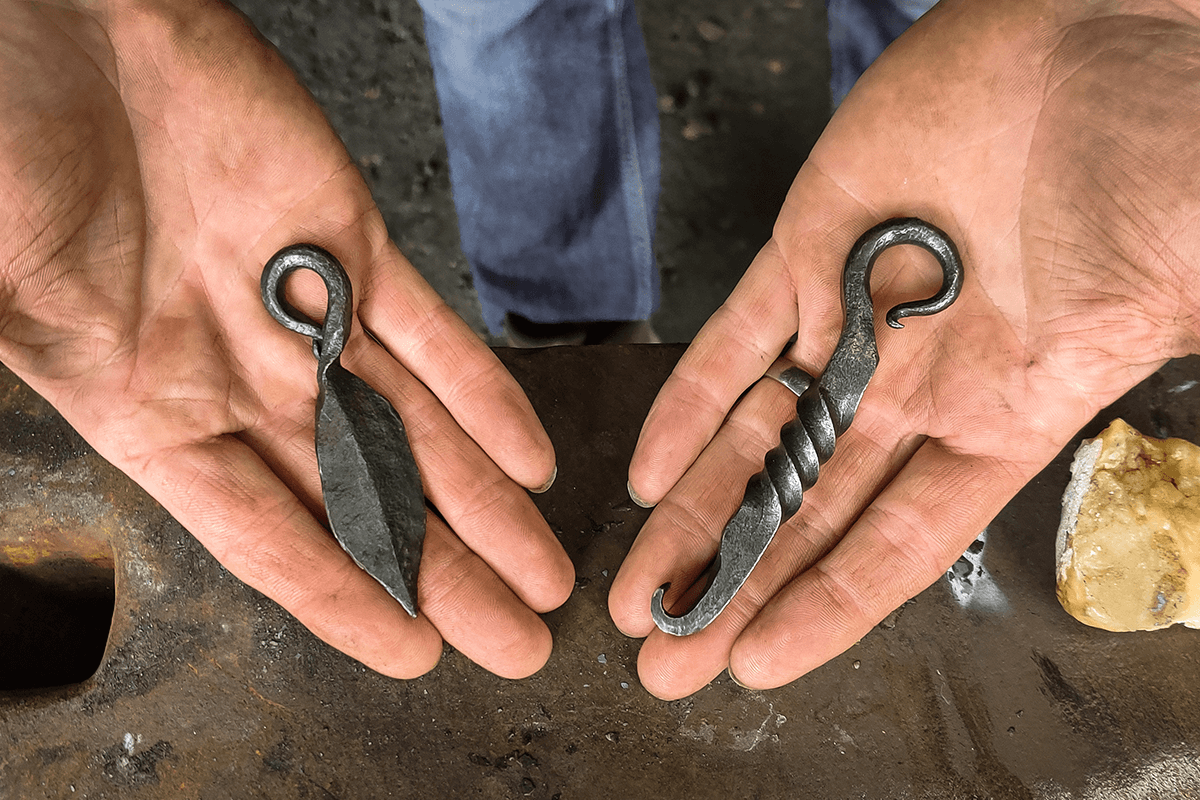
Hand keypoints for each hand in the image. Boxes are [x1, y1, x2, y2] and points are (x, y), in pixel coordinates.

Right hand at [0, 0, 571, 678]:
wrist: (66, 14)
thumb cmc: (6, 135)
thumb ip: (45, 370)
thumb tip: (111, 442)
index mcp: (143, 407)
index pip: (264, 536)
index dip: (344, 600)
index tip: (417, 654)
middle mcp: (231, 372)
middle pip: (360, 498)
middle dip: (443, 575)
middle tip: (517, 643)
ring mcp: (298, 305)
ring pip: (410, 427)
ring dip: (481, 504)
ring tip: (542, 574)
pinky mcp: (348, 235)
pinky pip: (428, 328)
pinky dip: (481, 391)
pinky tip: (527, 455)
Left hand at [611, 0, 1199, 698]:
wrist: (1096, 32)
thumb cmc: (1154, 156)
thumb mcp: (1170, 303)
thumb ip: (1137, 377)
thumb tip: (1190, 467)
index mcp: (1004, 417)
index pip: (898, 545)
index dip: (825, 610)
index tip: (755, 663)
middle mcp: (920, 385)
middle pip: (809, 512)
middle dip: (736, 587)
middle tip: (669, 662)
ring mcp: (857, 317)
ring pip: (758, 440)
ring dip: (696, 518)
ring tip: (639, 593)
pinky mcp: (810, 246)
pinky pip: (733, 339)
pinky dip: (689, 402)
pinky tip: (649, 472)